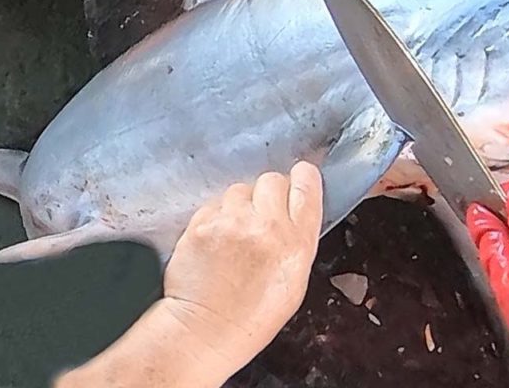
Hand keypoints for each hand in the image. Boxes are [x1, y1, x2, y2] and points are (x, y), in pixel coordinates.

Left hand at [161, 161, 323, 370]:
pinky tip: (216, 241)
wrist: (206, 330)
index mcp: (297, 242)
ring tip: (235, 233)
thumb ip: (299, 239)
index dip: (302, 178)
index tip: (298, 180)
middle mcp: (267, 226)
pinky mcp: (202, 224)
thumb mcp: (296, 280)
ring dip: (240, 205)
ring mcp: (231, 222)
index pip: (306, 184)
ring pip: (240, 189)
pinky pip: (214, 204)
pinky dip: (216, 216)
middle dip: (268, 193)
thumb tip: (296, 209)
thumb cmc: (253, 316)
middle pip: (272, 180)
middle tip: (261, 216)